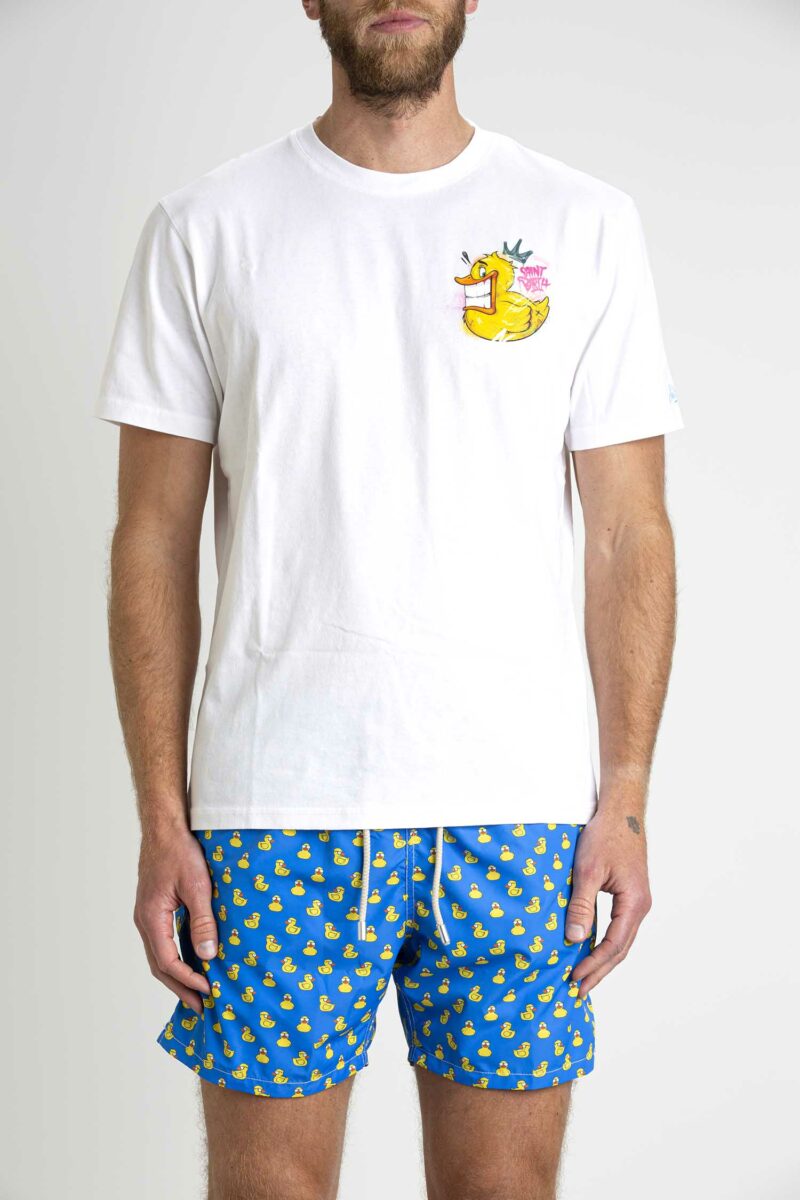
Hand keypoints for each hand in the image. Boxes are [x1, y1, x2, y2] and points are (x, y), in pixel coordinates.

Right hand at [134, 824, 217, 1014]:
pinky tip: (191, 961)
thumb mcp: (198, 886)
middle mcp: (144, 921)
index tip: (208, 991)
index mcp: (151, 918)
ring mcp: (147, 915)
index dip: (187, 980)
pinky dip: (176, 958)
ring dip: (177, 976)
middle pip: (159, 966)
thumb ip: (202, 921)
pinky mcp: (154, 909)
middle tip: (201, 1007)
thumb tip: (207, 955)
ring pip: (160, 955)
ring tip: (197, 991)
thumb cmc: (180, 851)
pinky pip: (163, 941)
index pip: (167, 962)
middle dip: (180, 988)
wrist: (165, 827)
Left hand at [566, 809, 651, 997]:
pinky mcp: (629, 894)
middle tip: (578, 991)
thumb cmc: (604, 836)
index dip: (594, 965)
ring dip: (602, 959)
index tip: (575, 979)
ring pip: (621, 940)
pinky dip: (604, 942)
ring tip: (583, 977)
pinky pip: (618, 926)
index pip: (614, 945)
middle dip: (599, 971)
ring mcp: (637, 901)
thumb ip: (582, 906)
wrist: (621, 811)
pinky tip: (590, 948)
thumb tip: (576, 939)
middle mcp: (640, 906)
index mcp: (634, 903)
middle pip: (621, 949)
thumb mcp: (588, 871)